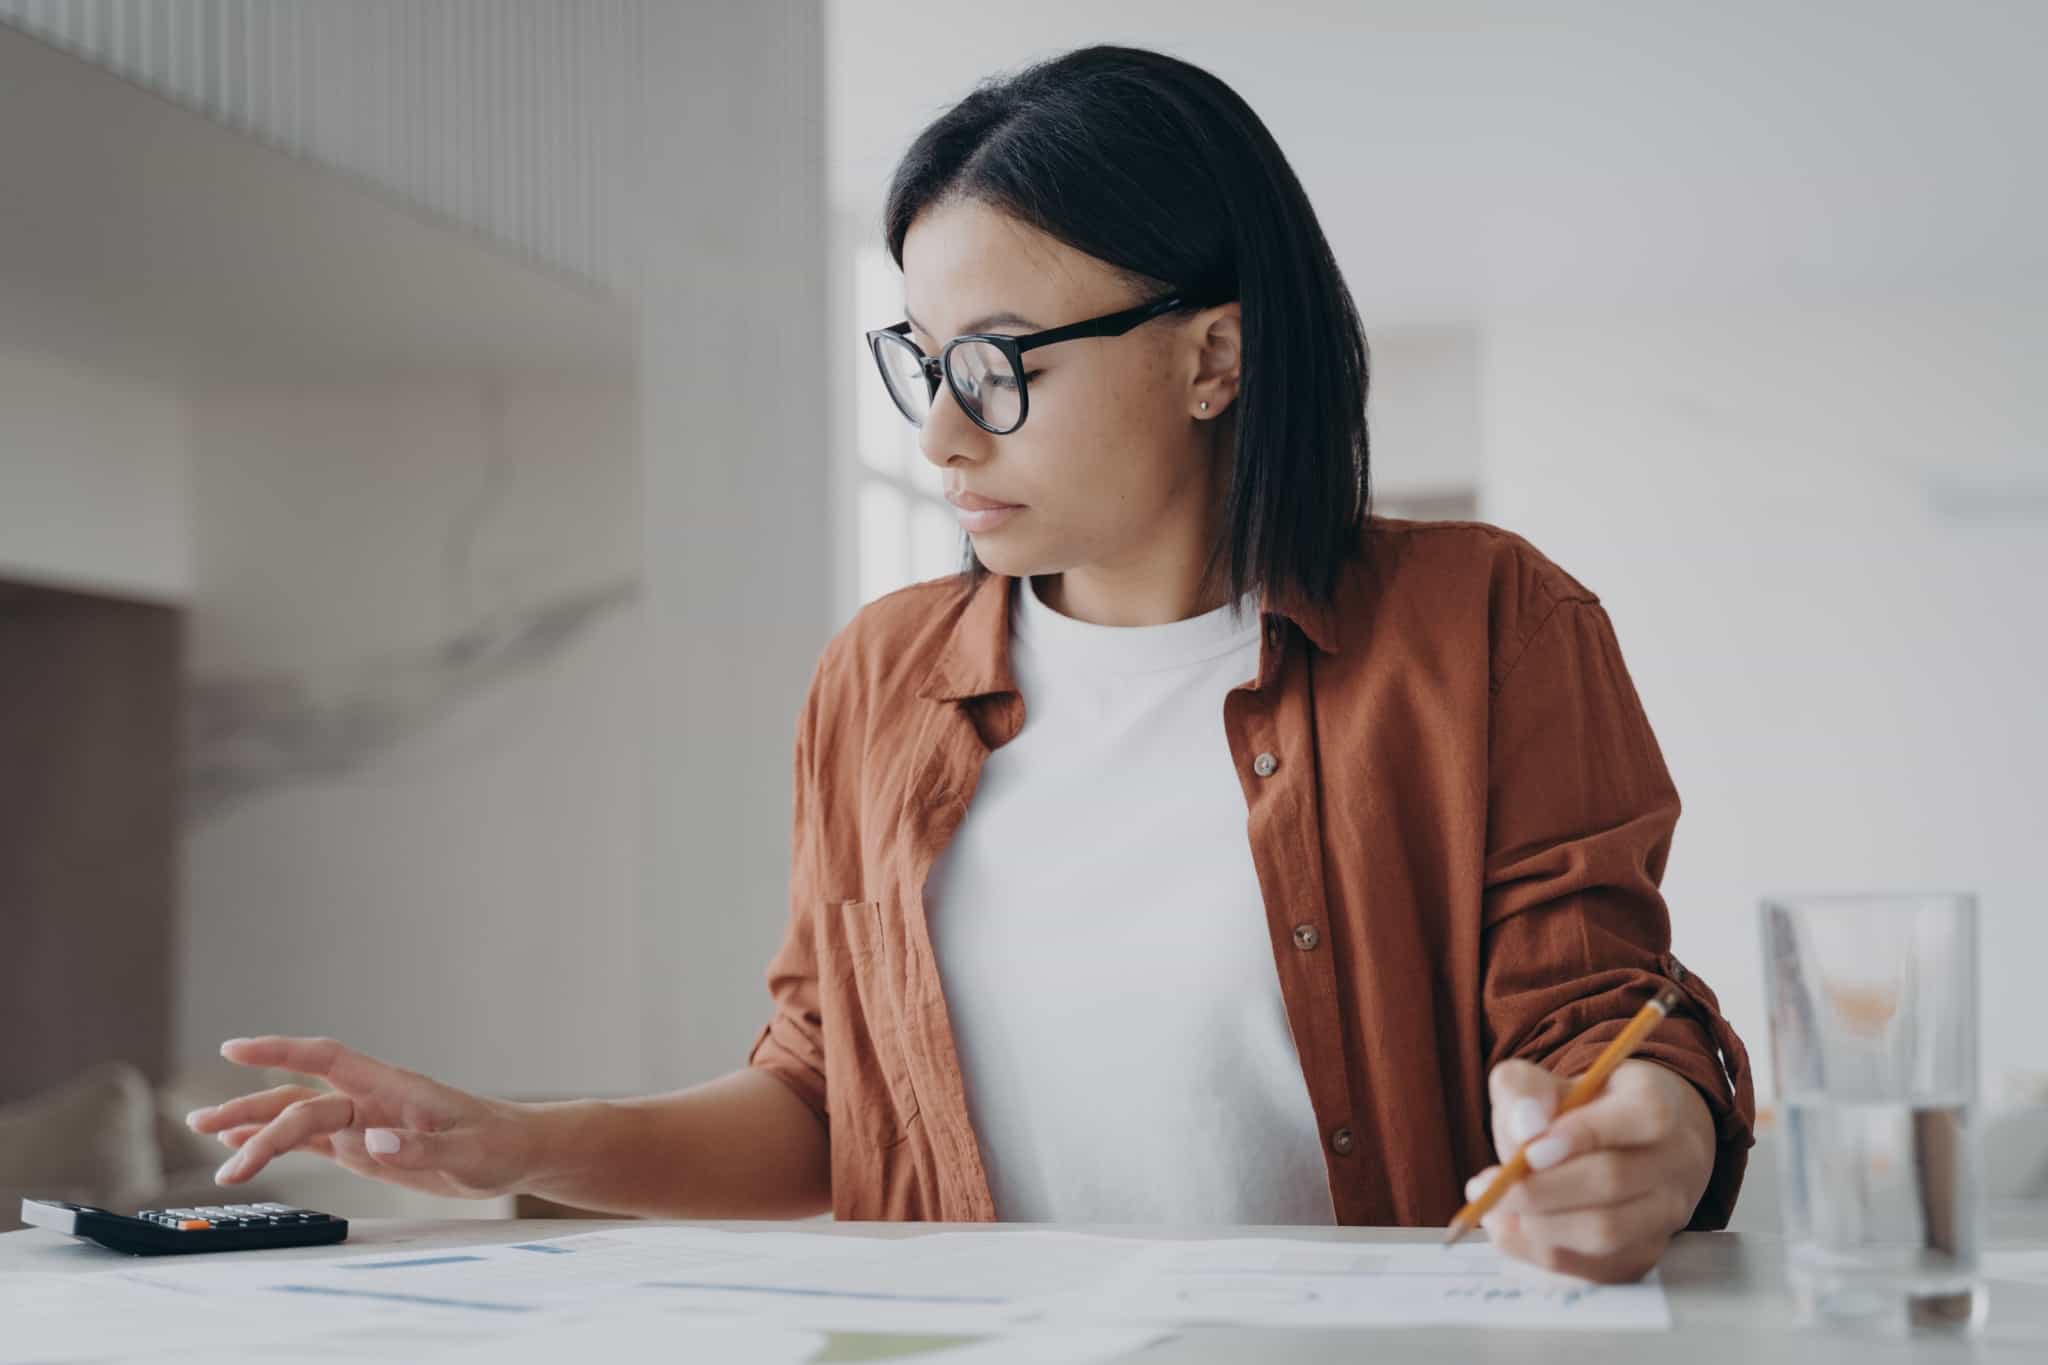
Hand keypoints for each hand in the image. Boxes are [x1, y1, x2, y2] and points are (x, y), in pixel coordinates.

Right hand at [188, 1036, 533, 1199]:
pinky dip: (275, 1142)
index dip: (281, 1052)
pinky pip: (311, 1143)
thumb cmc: (498, 1144)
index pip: (327, 1060)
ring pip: (296, 1120)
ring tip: (204, 1136)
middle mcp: (369, 1101)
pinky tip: (243, 1147)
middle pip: (299, 1099)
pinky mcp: (363, 1149)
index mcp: (392, 1088)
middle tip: (200, 1126)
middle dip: (250, 1110)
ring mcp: (362, 1124)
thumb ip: (421, 1146)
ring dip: (253, 1128)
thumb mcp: (469, 1151)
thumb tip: (370, 1140)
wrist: (516, 1153)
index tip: (235, 1048)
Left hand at [1470, 1058, 1715, 1282]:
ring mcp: (1667, 1214)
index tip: (1530, 1150)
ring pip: (1605, 1233)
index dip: (1586, 1133)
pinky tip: (1510, 1227)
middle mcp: (1676, 1161)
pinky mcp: (1645, 1255)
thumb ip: (1523, 1091)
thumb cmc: (1576, 1110)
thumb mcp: (1545, 1082)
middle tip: (1486, 1185)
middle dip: (1541, 1188)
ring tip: (1493, 1206)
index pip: (1644, 1117)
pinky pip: (1594, 1268)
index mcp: (1659, 1102)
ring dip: (1537, 1225)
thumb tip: (1524, 1128)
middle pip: (1614, 1181)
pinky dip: (1541, 1253)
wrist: (1621, 1147)